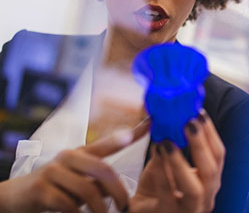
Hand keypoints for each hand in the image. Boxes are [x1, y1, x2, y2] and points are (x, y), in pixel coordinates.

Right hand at [0, 120, 149, 212]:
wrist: (17, 197)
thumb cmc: (57, 188)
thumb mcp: (80, 179)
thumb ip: (100, 179)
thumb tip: (122, 190)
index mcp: (81, 152)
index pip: (110, 142)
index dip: (132, 133)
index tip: (152, 123)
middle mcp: (69, 156)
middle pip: (103, 170)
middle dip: (118, 192)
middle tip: (125, 207)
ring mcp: (53, 171)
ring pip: (88, 190)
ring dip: (99, 208)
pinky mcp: (41, 189)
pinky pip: (69, 204)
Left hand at [131, 110, 224, 212]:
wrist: (141, 211)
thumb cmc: (156, 189)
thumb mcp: (168, 163)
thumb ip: (172, 145)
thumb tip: (170, 116)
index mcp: (209, 181)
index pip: (218, 156)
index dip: (210, 134)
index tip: (199, 113)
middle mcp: (205, 197)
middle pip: (212, 171)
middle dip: (201, 144)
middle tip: (188, 123)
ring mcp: (189, 210)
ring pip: (194, 189)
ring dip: (181, 162)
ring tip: (168, 142)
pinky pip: (167, 194)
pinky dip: (162, 171)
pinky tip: (156, 153)